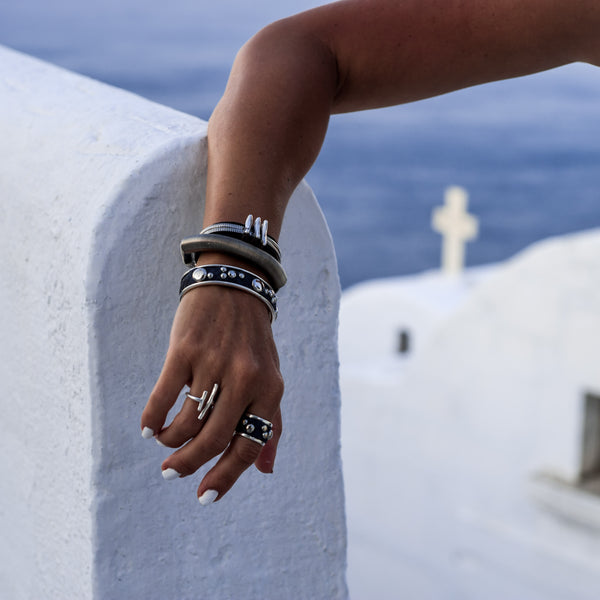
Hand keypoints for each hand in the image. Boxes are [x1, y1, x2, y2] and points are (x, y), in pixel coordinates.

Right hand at [140, 278, 283, 503]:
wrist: (235, 286)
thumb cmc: (252, 341)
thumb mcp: (271, 378)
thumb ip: (271, 422)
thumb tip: (265, 470)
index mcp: (270, 389)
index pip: (248, 445)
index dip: (225, 477)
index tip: (203, 497)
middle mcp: (245, 378)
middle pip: (213, 440)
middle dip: (189, 465)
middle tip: (171, 473)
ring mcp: (214, 363)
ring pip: (186, 422)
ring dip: (170, 442)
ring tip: (164, 442)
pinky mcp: (185, 350)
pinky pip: (163, 397)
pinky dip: (151, 419)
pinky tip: (147, 427)